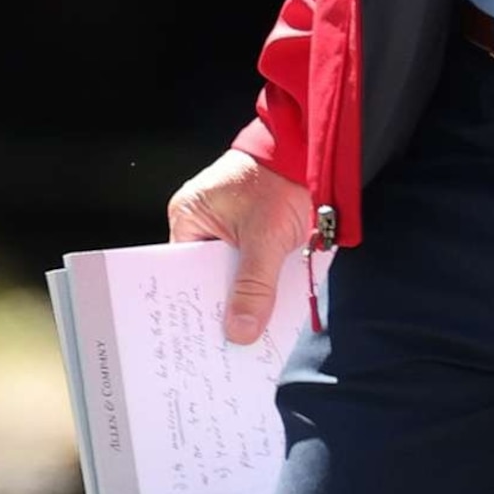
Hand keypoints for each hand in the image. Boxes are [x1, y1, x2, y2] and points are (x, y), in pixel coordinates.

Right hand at [167, 150, 315, 344]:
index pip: (182, 272)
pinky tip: (272, 309)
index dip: (195, 304)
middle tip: (234, 343)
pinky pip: (252, 265)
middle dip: (224, 305)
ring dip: (247, 296)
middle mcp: (203, 222)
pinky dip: (263, 283)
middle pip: (208, 276)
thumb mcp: (264, 239)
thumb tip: (240, 333)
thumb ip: (253, 287)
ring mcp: (228, 226)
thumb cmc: (278, 179)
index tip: (206, 337)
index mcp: (189, 216)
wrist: (311, 150)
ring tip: (254, 334)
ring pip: (233, 273)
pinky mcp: (253, 230)